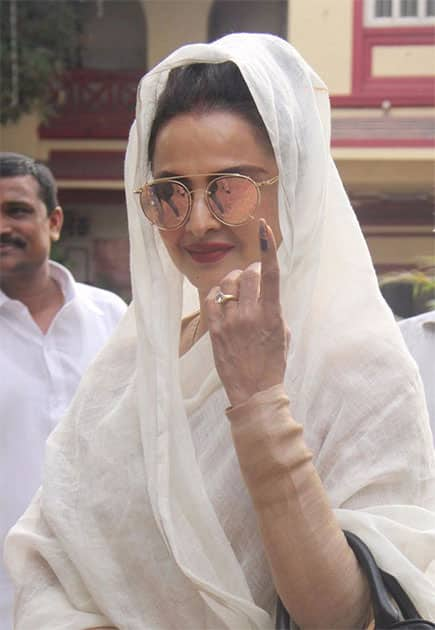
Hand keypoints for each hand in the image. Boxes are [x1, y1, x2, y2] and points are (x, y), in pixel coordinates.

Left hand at [205, 219, 289, 406]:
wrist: (254, 392)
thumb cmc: (272, 362)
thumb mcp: (282, 334)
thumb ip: (274, 309)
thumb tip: (264, 291)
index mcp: (272, 315)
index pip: (270, 275)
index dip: (268, 249)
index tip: (264, 228)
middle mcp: (251, 314)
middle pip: (248, 274)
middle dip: (251, 272)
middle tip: (252, 282)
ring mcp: (231, 321)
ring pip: (228, 283)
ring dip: (234, 283)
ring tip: (237, 296)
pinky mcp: (215, 329)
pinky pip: (211, 299)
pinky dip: (217, 296)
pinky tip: (223, 305)